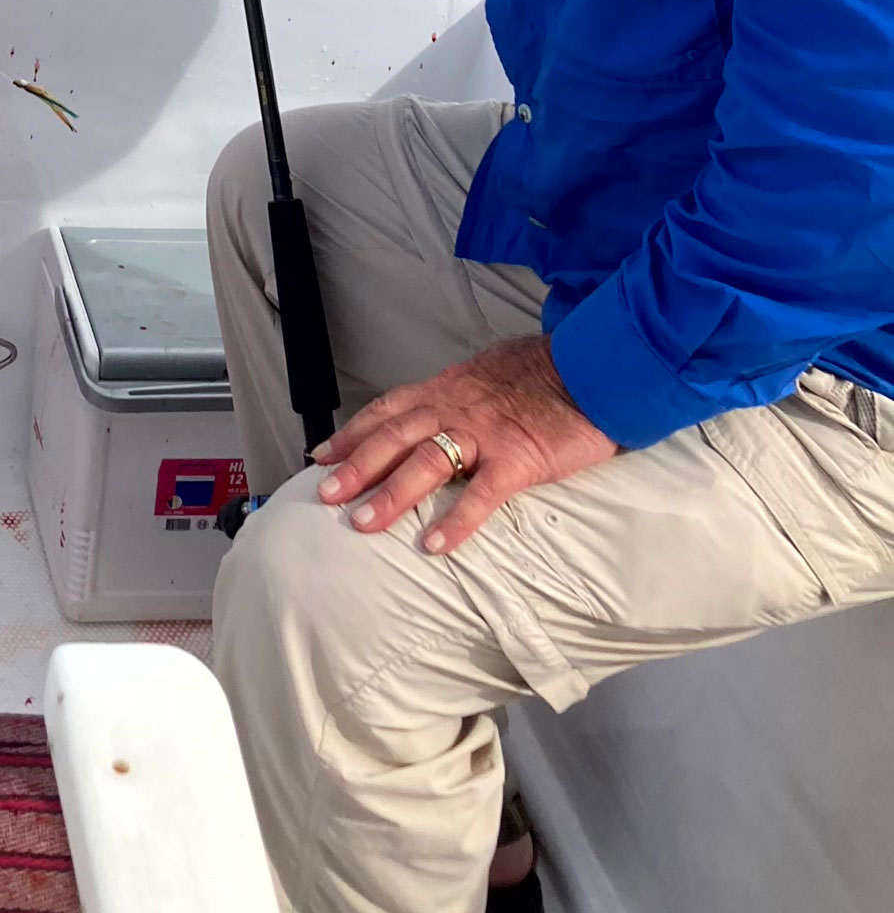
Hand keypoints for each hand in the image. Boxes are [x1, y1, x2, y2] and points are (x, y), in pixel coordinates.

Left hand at [316, 334, 616, 552]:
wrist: (591, 367)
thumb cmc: (541, 372)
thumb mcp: (486, 373)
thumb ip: (457, 393)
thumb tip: (435, 411)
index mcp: (445, 389)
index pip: (386, 411)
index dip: (352, 434)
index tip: (320, 456)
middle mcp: (455, 408)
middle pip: (393, 437)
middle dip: (355, 467)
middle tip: (324, 495)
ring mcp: (485, 434)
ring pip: (425, 463)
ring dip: (391, 494)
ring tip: (362, 523)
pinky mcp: (518, 459)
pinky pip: (482, 494)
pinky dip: (457, 521)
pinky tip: (435, 545)